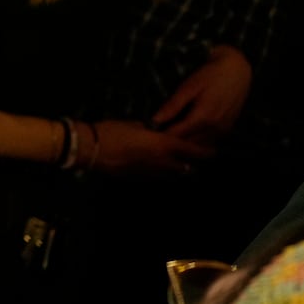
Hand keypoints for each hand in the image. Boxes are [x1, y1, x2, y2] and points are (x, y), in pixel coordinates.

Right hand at [91, 119, 213, 175]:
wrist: (91, 149)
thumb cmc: (112, 130)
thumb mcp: (134, 124)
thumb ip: (150, 131)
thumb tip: (154, 132)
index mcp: (164, 145)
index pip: (194, 151)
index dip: (206, 152)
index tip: (213, 151)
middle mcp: (163, 162)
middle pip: (187, 167)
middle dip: (192, 163)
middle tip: (195, 158)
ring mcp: (151, 173)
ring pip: (173, 175)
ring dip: (178, 170)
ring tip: (178, 164)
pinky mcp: (140, 179)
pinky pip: (157, 177)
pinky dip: (161, 173)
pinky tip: (156, 167)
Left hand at [151, 45, 251, 144]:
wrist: (236, 71)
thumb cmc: (209, 75)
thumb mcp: (188, 87)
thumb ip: (172, 106)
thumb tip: (154, 121)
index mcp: (202, 118)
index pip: (176, 136)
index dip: (161, 136)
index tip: (149, 134)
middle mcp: (214, 128)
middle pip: (188, 145)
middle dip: (172, 142)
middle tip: (157, 136)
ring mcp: (223, 130)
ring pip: (199, 146)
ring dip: (185, 144)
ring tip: (170, 135)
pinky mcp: (227, 129)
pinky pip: (209, 142)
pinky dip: (197, 141)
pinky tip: (187, 134)